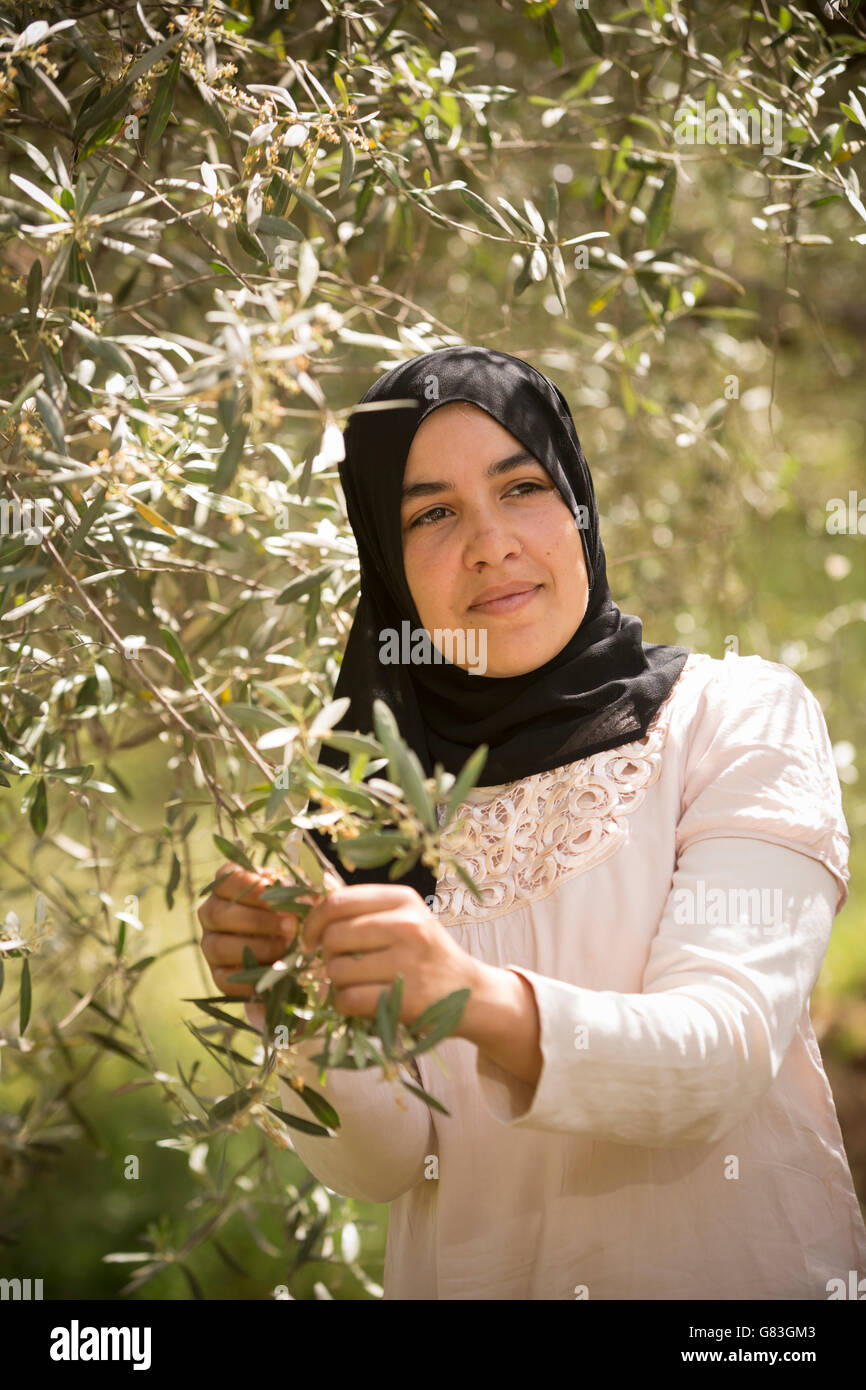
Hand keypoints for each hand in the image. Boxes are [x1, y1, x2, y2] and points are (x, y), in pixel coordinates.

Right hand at [198, 861, 326, 1001]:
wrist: (293, 951)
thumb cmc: (294, 912)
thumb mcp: (297, 896)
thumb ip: (299, 891)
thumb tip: (307, 898)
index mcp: (227, 887)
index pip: (224, 879)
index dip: (247, 885)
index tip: (272, 890)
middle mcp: (211, 914)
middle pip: (218, 914)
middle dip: (257, 920)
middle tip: (291, 925)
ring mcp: (210, 945)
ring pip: (219, 946)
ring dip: (257, 948)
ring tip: (287, 949)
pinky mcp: (218, 975)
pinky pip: (225, 979)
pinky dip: (251, 977)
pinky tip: (276, 973)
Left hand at [300, 881, 480, 1027]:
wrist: (470, 993)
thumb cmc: (426, 954)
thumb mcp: (404, 918)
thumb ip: (363, 908)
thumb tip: (314, 895)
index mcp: (402, 899)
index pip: (337, 902)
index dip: (313, 922)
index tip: (311, 940)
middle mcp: (407, 925)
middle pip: (333, 937)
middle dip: (327, 956)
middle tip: (342, 965)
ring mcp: (408, 961)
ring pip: (336, 971)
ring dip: (337, 984)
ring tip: (358, 984)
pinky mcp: (406, 998)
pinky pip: (347, 1000)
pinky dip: (344, 1005)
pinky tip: (360, 1002)